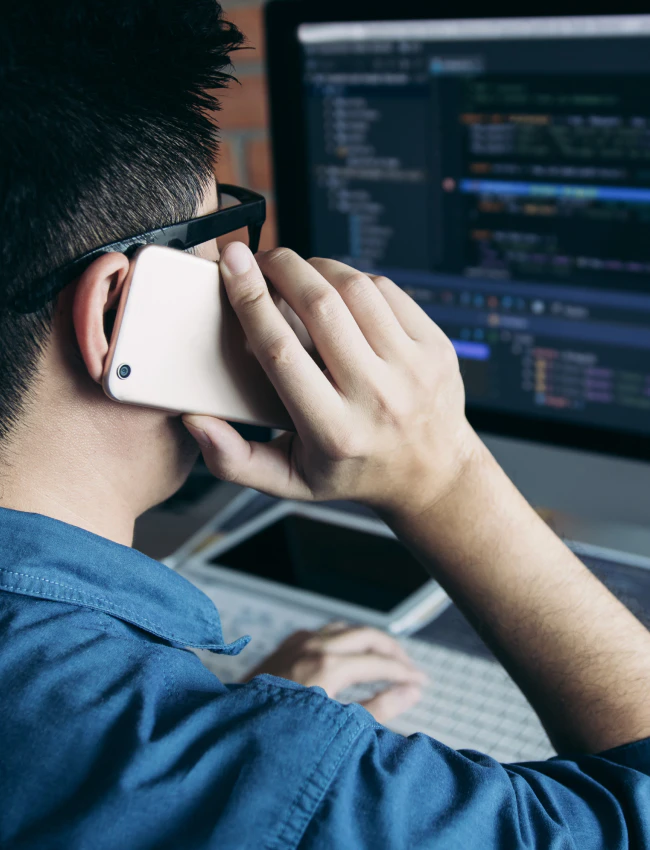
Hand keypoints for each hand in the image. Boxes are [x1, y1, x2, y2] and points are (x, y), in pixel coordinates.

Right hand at [183, 243, 479, 516]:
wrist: (432, 474)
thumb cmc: (353, 473)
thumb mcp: (290, 482)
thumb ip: (236, 460)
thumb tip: (196, 422)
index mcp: (334, 432)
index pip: (282, 353)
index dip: (250, 301)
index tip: (231, 265)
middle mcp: (378, 397)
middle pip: (321, 306)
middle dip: (282, 268)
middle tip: (261, 258)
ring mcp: (413, 369)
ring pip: (356, 289)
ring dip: (317, 267)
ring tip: (296, 272)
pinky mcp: (435, 347)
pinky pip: (388, 290)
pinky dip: (354, 278)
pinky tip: (338, 288)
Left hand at [243, 623, 426, 723]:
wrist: (232, 732)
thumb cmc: (282, 736)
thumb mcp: (338, 728)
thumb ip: (379, 708)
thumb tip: (411, 692)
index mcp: (328, 666)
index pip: (381, 662)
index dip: (406, 673)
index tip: (422, 684)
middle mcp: (314, 646)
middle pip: (368, 635)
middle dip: (393, 651)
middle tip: (410, 670)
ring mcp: (298, 641)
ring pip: (347, 628)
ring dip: (370, 641)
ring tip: (386, 660)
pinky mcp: (286, 644)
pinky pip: (325, 631)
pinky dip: (346, 638)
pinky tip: (351, 654)